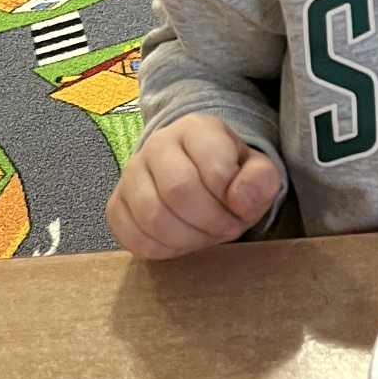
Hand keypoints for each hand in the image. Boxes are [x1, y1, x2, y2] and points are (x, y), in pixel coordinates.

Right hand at [106, 114, 280, 259]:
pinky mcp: (117, 205)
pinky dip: (163, 250)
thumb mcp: (257, 173)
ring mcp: (131, 173)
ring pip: (153, 216)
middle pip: (179, 191)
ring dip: (188, 238)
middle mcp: (157, 144)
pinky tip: (181, 241)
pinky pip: (134, 237)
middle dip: (211, 221)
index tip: (241, 208)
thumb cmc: (231, 177)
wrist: (199, 179)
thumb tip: (240, 200)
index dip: (233, 199)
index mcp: (196, 128)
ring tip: (205, 234)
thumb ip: (260, 180)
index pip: (213, 167)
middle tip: (225, 227)